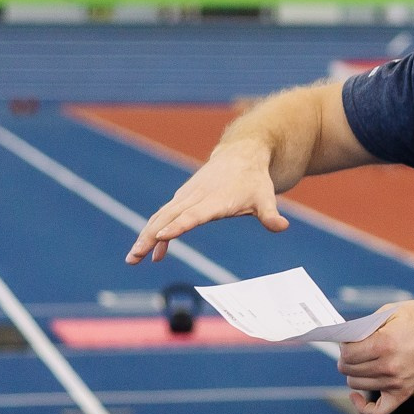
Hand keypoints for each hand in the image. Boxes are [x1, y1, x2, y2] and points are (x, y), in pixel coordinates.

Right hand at [127, 144, 284, 262]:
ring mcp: (186, 196)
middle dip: (149, 237)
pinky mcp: (183, 198)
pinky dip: (156, 233)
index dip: (177, 227)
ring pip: (160, 217)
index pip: (193, 215)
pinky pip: (165, 217)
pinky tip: (155, 255)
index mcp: (214, 200)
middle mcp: (195, 197)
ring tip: (132, 259)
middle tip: (134, 256)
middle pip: (168, 218)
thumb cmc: (254, 179)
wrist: (241, 155)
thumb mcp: (266, 197)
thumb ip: (270, 214)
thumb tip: (281, 226)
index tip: (160, 237)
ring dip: (145, 237)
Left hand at [337, 302, 413, 413]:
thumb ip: (366, 324)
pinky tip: (356, 396)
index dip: (343, 346)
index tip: (347, 341)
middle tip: (354, 350)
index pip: (348, 354)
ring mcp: (396, 382)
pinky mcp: (403, 393)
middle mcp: (389, 366)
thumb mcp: (392, 311)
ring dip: (354, 373)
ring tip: (361, 363)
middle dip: (346, 358)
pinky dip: (362, 407)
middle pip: (349, 369)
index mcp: (385, 344)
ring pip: (357, 384)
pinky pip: (377, 411)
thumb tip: (346, 336)